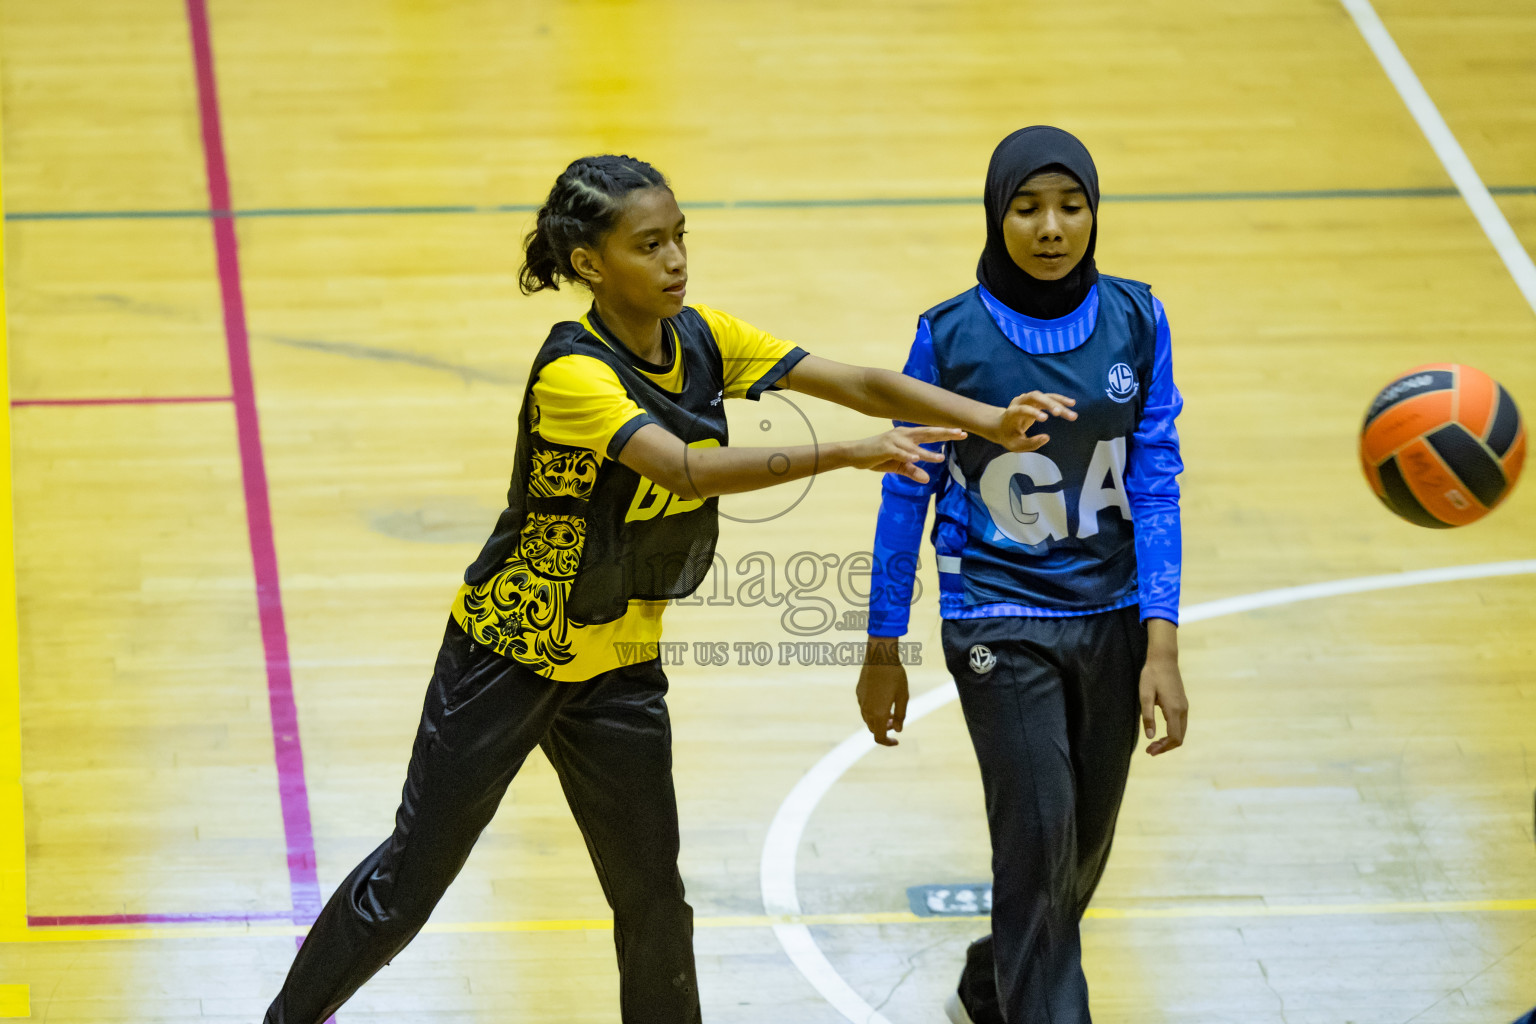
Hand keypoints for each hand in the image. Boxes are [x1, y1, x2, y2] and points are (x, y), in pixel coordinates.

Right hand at [847, 426, 962, 483]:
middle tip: (961, 433)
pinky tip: (916, 458)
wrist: (855, 454)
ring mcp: (894, 441)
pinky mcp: (885, 449)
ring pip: (915, 446)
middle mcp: (903, 434)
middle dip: (945, 433)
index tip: (962, 432)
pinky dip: (907, 455)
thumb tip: (927, 480)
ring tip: (940, 459)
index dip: (946, 432)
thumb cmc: (878, 456)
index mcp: (908, 435)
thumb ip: (913, 471)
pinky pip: (899, 453)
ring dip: (927, 453)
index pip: (930, 433)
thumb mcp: (898, 466)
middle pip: (927, 433)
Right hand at [857, 639, 909, 745]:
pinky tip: (883, 697)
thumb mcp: (903, 697)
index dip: (888, 742)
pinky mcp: (859, 692)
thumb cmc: (895, 676)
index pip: (879, 737)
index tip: (896, 741)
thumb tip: (897, 730)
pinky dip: (873, 709)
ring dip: (878, 719)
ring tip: (891, 710)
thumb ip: (900, 715)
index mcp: (878, 713)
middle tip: (895, 721)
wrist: (880, 656)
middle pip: (873, 728)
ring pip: (868, 718)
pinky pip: (865, 706)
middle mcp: (867, 710)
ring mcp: (861, 700)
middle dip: (884, 729)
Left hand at [992, 392, 1076, 451]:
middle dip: (1048, 404)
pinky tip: (1071, 403)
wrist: (1002, 425)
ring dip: (1058, 402)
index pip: (1022, 409)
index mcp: (1012, 412)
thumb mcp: (1015, 445)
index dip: (1033, 412)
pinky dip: (1059, 400)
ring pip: (1045, 396)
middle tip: (1060, 413)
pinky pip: (1049, 398)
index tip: (1045, 419)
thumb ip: (1030, 444)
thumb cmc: (1009, 436)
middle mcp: (1020, 402)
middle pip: (1035, 397)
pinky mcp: (1036, 400)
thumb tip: (1046, 438)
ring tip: (1072, 407)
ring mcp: (1028, 399)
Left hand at [1139, 620, 1186, 755]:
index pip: (1174, 737)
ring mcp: (1184, 706)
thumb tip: (1149, 737)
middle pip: (1180, 737)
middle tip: (1149, 751)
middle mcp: (1183, 710)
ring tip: (1153, 744)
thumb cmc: (1152, 676)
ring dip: (1169, 741)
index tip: (1150, 751)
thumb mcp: (1145, 695)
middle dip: (1166, 747)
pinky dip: (1172, 733)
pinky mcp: (1183, 703)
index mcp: (1174, 709)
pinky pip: (1181, 724)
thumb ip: (1148, 717)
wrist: (1164, 659)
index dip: (1163, 748)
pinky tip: (1160, 733)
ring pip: (1181, 731)